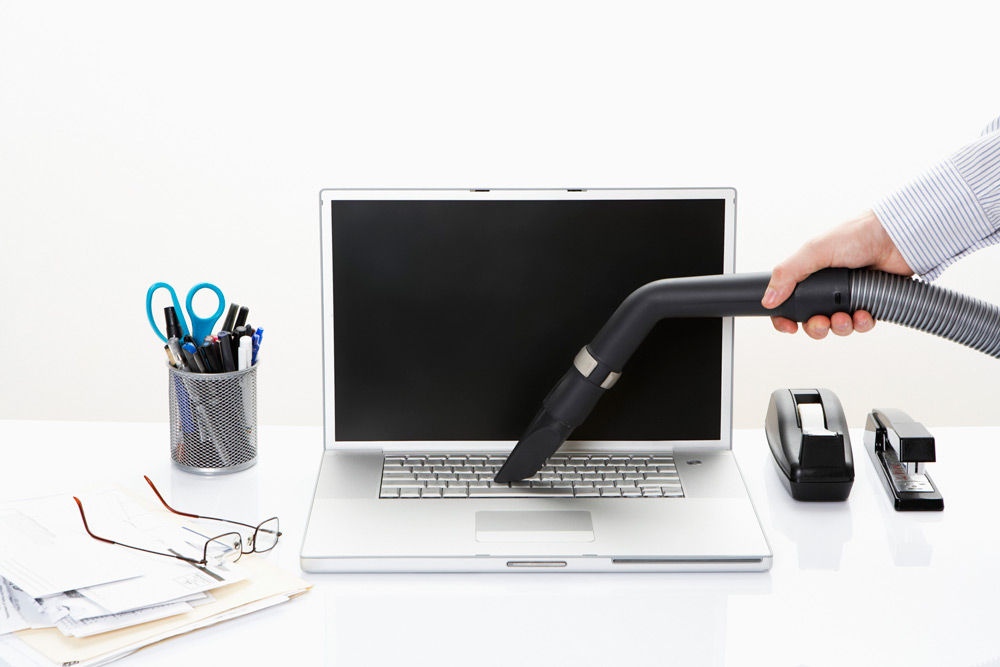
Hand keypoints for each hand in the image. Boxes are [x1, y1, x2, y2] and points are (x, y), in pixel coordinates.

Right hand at [761, 210, 912, 338]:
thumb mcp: (814, 251)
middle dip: (816, 327)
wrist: (897, 237)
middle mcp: (827, 288)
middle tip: (822, 322)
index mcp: (809, 275)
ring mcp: (848, 297)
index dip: (785, 319)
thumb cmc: (857, 235)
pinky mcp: (869, 303)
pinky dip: (861, 323)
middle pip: (812, 321)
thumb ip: (788, 274)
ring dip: (840, 327)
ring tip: (845, 316)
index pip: (788, 303)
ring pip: (837, 326)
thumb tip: (768, 300)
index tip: (789, 327)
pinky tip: (864, 313)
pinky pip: (860, 324)